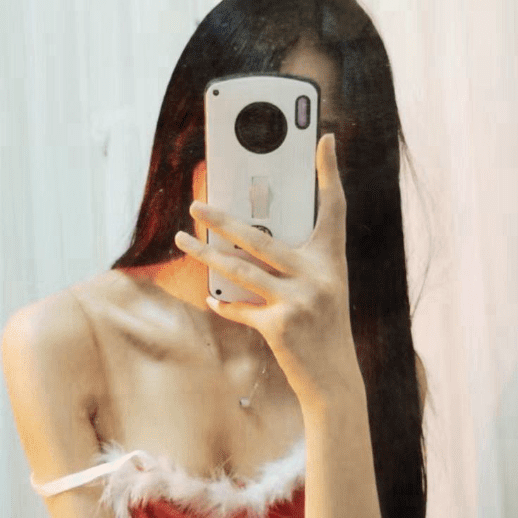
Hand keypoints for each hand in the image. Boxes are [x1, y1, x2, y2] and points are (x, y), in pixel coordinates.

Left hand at [174, 133, 362, 407]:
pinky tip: (211, 298)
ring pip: (240, 270)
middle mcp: (319, 276)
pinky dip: (224, 304)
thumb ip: (297, 262)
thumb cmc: (324, 328)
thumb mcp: (322, 288)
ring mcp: (300, 301)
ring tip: (182, 241)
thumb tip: (251, 236)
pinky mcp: (281, 327)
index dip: (330, 172)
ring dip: (206, 255)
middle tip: (196, 205)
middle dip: (222, 220)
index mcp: (331, 261)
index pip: (334, 207)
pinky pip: (241, 308)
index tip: (325, 139)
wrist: (335, 379)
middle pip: (261, 237)